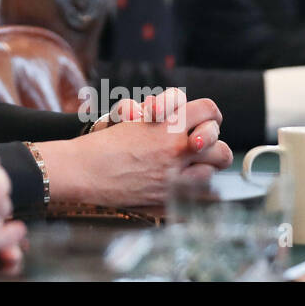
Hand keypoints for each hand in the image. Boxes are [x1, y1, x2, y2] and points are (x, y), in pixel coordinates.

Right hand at [41, 92, 232, 206]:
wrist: (85, 171)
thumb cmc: (103, 143)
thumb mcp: (134, 118)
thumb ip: (161, 114)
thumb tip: (178, 113)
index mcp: (167, 123)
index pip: (208, 110)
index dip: (208, 113)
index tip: (202, 118)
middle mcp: (176, 148)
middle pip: (219, 140)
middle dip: (213, 140)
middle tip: (200, 142)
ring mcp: (176, 173)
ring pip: (215, 167)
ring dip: (206, 163)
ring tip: (193, 162)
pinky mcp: (170, 195)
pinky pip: (201, 189)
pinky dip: (196, 183)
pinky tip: (183, 179)